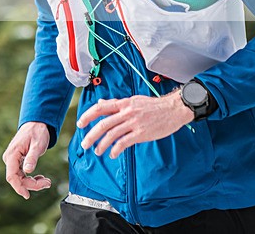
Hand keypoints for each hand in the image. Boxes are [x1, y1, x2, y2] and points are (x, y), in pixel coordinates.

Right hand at [2, 122, 51, 198]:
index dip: (19, 187)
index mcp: (12, 155)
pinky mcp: (18, 161)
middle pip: (17, 179)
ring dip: (33, 182)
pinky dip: (31, 178)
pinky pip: (22, 174)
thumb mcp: (37, 145)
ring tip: (46, 181)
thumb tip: (28, 171)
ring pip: (20, 178)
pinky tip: (41, 178)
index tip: (27, 195)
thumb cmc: (37, 132)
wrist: (37, 123)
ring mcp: (13, 160)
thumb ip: (32, 157)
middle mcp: (10, 158)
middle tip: (47, 183)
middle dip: (32, 184)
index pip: (12, 176)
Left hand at [77, 92, 193, 159]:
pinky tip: (113, 154)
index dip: (88, 115)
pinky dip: (115, 149)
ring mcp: (134, 123)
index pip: (101, 108)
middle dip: (91, 135)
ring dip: (101, 145)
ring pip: (111, 134)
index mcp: (124, 103)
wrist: (174, 109)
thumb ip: (117, 104)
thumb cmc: (155, 106)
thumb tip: (101, 103)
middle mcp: (127, 112)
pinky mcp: (141, 133)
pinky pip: (124, 142)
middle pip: (103, 123)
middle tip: (84, 143)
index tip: (80, 123)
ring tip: (97, 151)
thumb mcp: (134, 100)